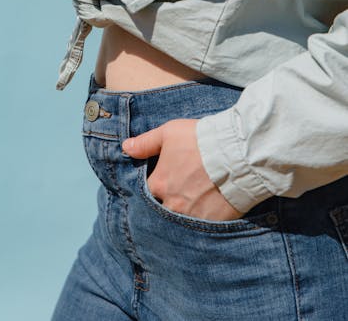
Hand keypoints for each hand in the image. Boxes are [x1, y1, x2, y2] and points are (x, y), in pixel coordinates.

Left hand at [122, 119, 242, 220]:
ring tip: (196, 202)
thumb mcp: (168, 133)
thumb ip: (145, 143)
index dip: (157, 185)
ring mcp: (191, 217)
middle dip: (170, 202)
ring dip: (185, 212)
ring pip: (181, 219)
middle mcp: (170, 205)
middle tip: (183, 192)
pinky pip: (202, 228)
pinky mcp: (212, 224)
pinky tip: (209, 210)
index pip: (149, 190)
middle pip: (163, 208)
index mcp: (157, 184)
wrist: (237, 154)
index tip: (167, 178)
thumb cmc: (200, 140)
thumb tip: (125, 148)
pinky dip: (203, 220)